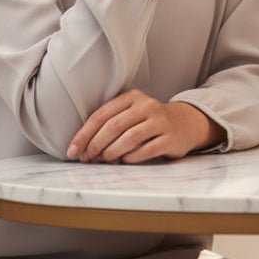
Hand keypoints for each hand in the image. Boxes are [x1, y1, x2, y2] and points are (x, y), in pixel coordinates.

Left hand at [67, 88, 221, 162]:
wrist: (185, 123)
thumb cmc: (150, 121)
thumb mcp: (131, 113)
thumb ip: (110, 122)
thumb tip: (82, 147)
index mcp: (133, 97)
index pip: (102, 114)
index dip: (84, 134)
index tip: (73, 151)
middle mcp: (147, 106)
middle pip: (114, 126)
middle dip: (95, 145)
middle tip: (87, 159)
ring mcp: (160, 121)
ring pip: (130, 138)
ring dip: (112, 152)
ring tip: (105, 160)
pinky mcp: (169, 138)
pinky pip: (146, 150)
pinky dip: (131, 158)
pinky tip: (125, 161)